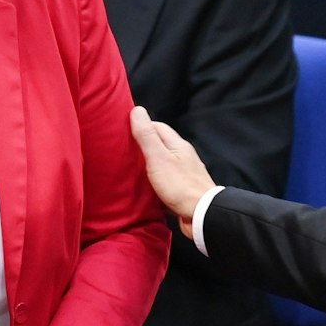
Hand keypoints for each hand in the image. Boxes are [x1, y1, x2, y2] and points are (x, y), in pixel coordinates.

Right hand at [128, 106, 215, 236]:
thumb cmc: (180, 186)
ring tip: (130, 169)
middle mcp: (183, 157)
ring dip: (147, 165)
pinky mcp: (182, 190)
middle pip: (160, 145)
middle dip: (142, 145)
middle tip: (123, 150)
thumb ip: (147, 136)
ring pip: (162, 164)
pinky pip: (165, 181)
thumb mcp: (158, 158)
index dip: (141, 126)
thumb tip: (137, 110)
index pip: (158, 127)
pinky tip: (144, 188)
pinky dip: (154, 182)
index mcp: (178, 145)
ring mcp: (184, 174)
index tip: (123, 130)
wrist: (202, 214)